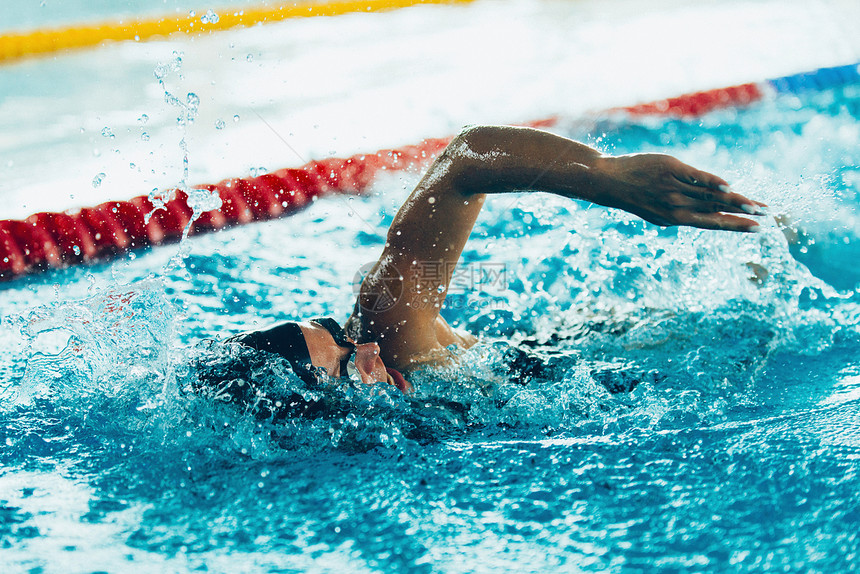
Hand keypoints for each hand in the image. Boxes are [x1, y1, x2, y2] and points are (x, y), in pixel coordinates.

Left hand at [592, 154, 765, 231]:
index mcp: (675, 219)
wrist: (610, 181)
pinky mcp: (671, 170)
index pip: (712, 223)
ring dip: (736, 200)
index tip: (757, 229)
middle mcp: (677, 206)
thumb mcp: (659, 211)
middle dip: (744, 213)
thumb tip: (710, 211)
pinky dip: (713, 183)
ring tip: (756, 205)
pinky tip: (729, 187)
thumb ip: (684, 212)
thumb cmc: (637, 195)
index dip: (735, 226)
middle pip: (717, 209)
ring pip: (711, 196)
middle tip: (767, 216)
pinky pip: (696, 178)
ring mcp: (674, 189)